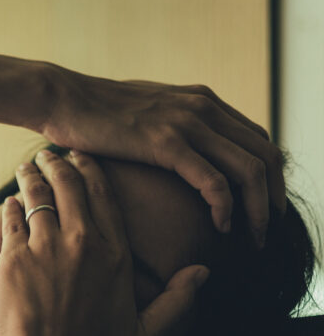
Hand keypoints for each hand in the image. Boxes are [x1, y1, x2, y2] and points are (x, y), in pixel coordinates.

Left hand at [0, 149, 210, 335]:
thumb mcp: (144, 331)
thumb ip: (177, 300)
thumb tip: (204, 272)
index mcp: (116, 254)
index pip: (105, 196)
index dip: (92, 170)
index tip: (83, 157)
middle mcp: (83, 242)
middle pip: (71, 185)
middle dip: (60, 162)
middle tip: (51, 153)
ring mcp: (46, 246)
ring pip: (38, 193)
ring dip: (33, 175)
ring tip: (29, 166)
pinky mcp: (15, 257)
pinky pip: (13, 216)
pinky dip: (12, 204)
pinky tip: (12, 199)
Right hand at [37, 66, 284, 249]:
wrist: (61, 97)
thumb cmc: (92, 112)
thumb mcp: (144, 111)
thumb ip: (168, 124)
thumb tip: (175, 149)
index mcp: (202, 100)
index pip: (258, 138)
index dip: (268, 175)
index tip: (260, 205)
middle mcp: (204, 107)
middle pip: (266, 154)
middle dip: (273, 196)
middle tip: (267, 229)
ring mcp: (187, 123)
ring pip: (250, 170)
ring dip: (259, 209)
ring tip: (253, 237)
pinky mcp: (166, 143)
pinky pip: (214, 181)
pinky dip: (226, 207)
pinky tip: (221, 227)